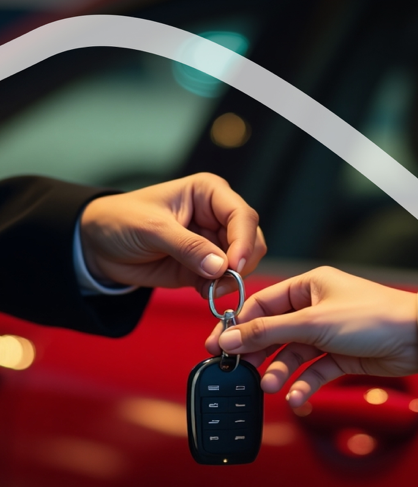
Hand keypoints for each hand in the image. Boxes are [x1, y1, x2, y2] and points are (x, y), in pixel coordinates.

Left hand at [79, 173, 265, 293]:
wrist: (98, 245)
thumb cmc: (121, 221)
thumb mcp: (152, 229)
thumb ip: (187, 247)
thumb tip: (221, 267)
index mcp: (208, 193)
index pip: (242, 215)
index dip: (244, 240)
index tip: (234, 264)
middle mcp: (216, 216)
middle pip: (250, 240)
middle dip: (241, 263)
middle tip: (223, 282)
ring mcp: (212, 243)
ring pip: (242, 264)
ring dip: (231, 280)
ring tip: (209, 290)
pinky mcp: (204, 267)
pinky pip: (224, 281)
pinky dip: (219, 290)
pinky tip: (204, 293)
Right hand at [205, 266, 417, 409]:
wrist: (416, 339)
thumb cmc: (373, 316)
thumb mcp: (312, 323)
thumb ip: (267, 333)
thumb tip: (231, 338)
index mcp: (307, 286)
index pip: (261, 304)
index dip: (238, 326)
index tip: (218, 346)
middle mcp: (315, 307)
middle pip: (273, 332)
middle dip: (257, 353)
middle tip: (237, 370)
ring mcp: (328, 334)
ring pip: (292, 355)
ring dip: (279, 372)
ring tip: (269, 386)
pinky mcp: (340, 357)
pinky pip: (312, 372)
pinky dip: (302, 385)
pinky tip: (295, 397)